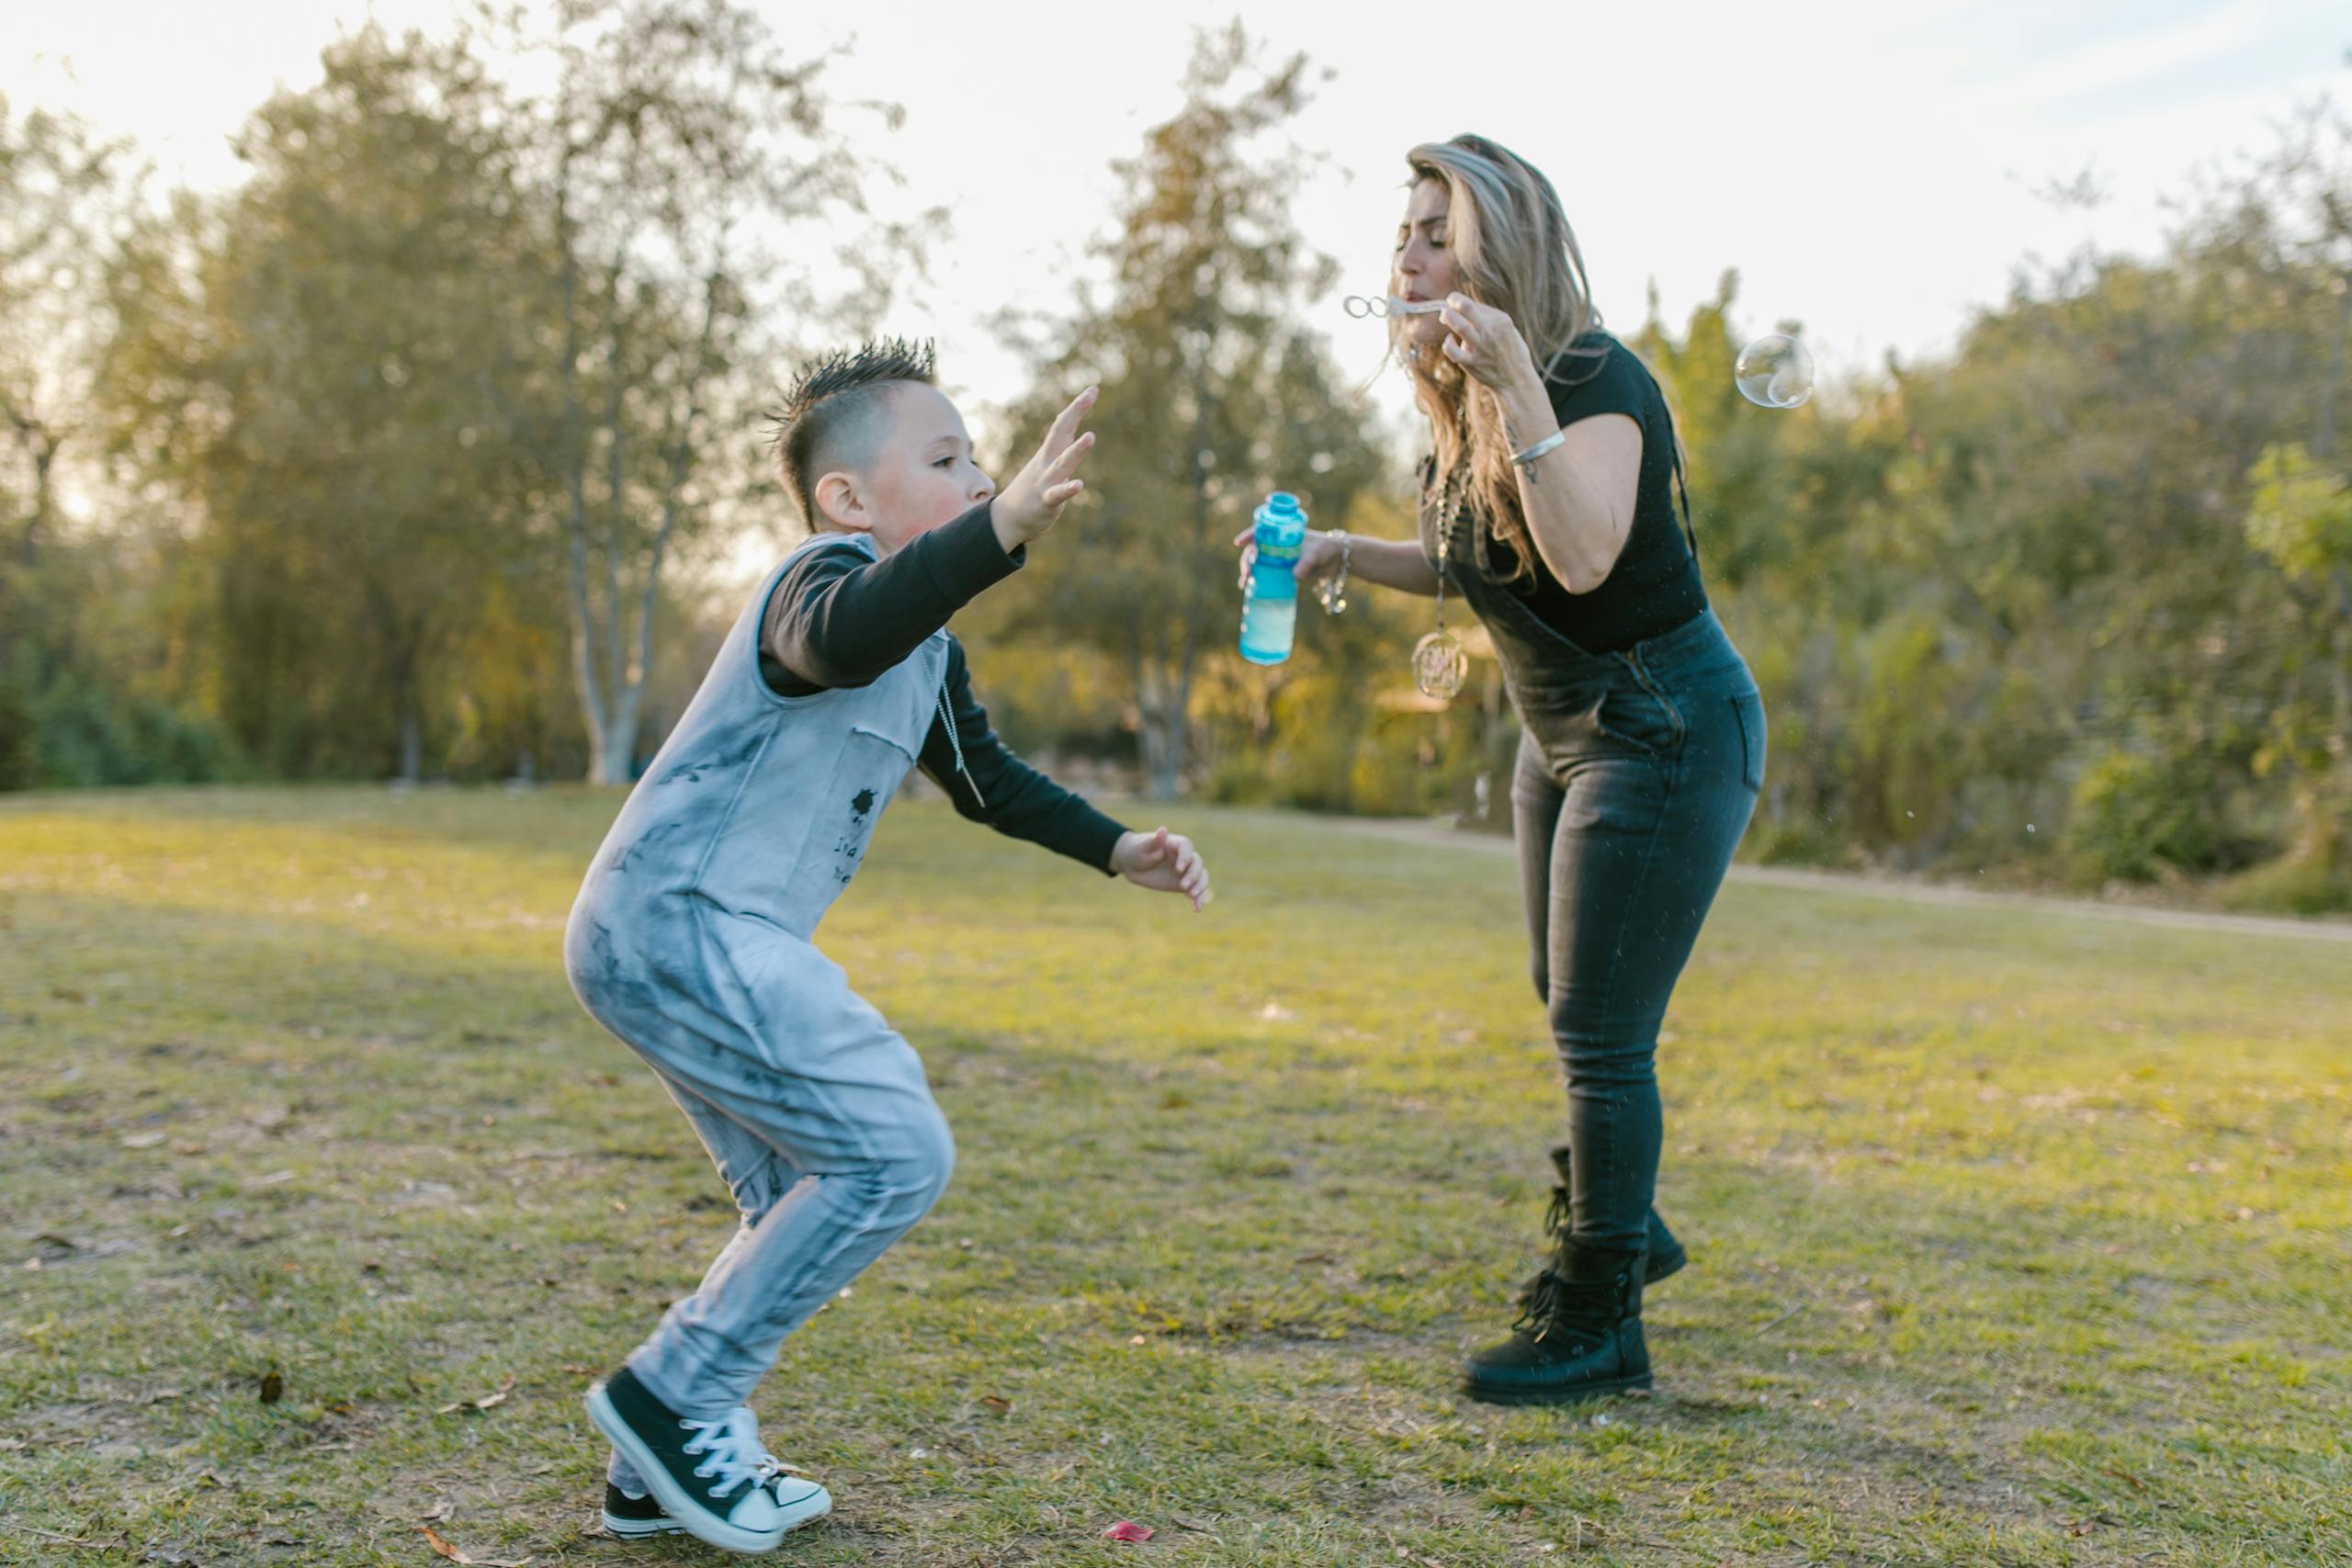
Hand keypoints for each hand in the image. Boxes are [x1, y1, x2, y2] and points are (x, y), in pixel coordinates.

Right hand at [992, 386, 1097, 549]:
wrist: (1007, 519)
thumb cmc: (1032, 490)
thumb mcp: (1048, 465)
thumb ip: (1062, 450)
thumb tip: (1072, 433)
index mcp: (1049, 453)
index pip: (1063, 424)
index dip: (1078, 407)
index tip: (1093, 389)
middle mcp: (1047, 462)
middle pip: (1061, 432)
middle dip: (1075, 412)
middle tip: (1090, 394)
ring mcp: (1045, 481)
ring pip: (1062, 463)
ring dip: (1076, 450)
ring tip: (1090, 436)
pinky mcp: (1045, 502)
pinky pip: (1057, 494)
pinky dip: (1067, 489)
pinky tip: (1078, 485)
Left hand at [1111, 826, 1209, 911]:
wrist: (1133, 864)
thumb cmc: (1137, 850)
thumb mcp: (1142, 846)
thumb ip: (1154, 841)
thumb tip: (1163, 830)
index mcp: (1176, 844)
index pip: (1187, 848)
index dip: (1185, 858)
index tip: (1178, 869)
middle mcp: (1185, 857)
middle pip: (1197, 863)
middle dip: (1193, 875)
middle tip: (1183, 886)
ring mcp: (1186, 871)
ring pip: (1201, 877)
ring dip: (1200, 886)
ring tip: (1192, 896)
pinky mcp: (1183, 884)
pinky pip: (1195, 891)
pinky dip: (1198, 899)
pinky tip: (1197, 908)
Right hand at [1232, 526, 1345, 591]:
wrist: (1337, 559)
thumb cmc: (1326, 549)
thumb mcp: (1315, 553)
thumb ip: (1305, 563)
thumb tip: (1295, 575)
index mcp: (1282, 533)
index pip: (1260, 531)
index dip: (1248, 536)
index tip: (1239, 543)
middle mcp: (1277, 544)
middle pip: (1255, 550)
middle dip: (1247, 561)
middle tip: (1247, 573)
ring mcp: (1279, 558)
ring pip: (1258, 564)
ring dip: (1249, 573)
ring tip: (1244, 584)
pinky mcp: (1284, 570)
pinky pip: (1267, 574)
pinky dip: (1258, 581)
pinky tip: (1250, 589)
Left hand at [1436, 292, 1537, 390]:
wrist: (1517, 380)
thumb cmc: (1511, 353)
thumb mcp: (1509, 330)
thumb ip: (1491, 319)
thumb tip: (1467, 309)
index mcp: (1501, 320)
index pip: (1474, 304)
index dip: (1460, 301)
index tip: (1454, 302)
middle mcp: (1491, 331)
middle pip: (1466, 307)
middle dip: (1452, 302)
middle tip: (1446, 306)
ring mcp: (1481, 347)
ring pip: (1459, 326)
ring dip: (1447, 317)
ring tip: (1444, 316)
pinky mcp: (1472, 363)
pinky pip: (1452, 351)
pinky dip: (1447, 343)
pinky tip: (1450, 340)